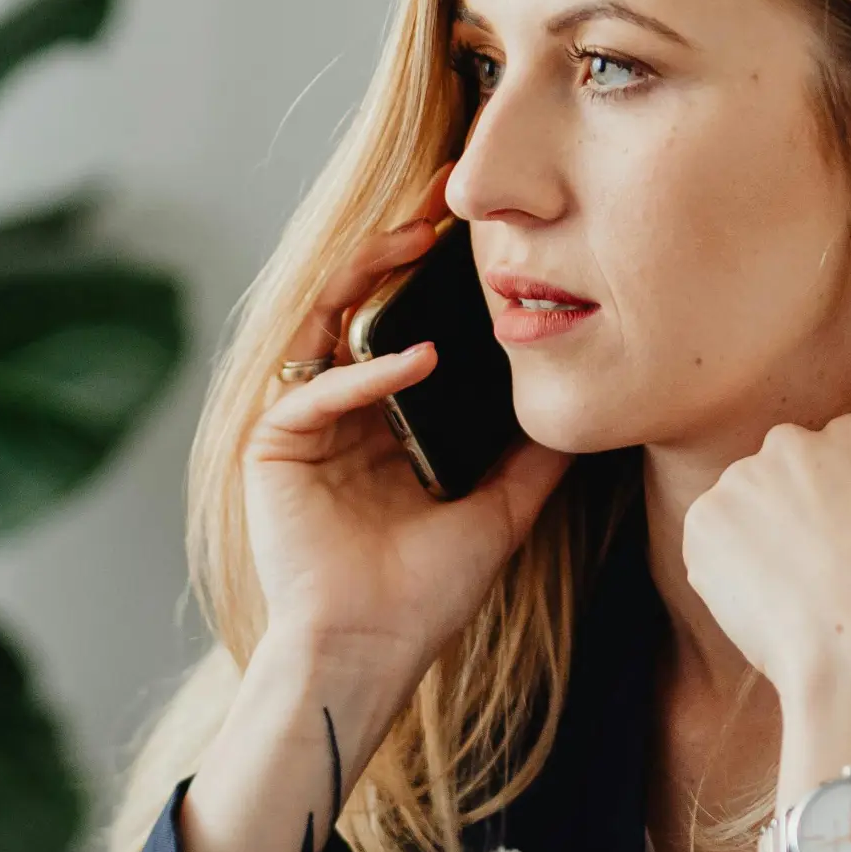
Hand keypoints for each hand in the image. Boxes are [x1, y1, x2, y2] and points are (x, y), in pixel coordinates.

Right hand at [242, 196, 571, 694]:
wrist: (370, 652)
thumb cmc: (424, 595)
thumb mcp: (500, 510)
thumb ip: (532, 459)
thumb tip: (580, 406)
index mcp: (377, 421)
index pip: (400, 323)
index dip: (431, 274)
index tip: (476, 229)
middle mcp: (333, 413)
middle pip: (357, 306)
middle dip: (395, 248)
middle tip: (440, 199)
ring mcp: (299, 427)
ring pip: (323, 325)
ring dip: (368, 278)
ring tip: (418, 242)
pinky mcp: (271, 449)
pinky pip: (316, 391)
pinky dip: (366, 372)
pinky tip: (421, 363)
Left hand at [682, 417, 850, 803]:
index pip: (833, 454)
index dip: (836, 505)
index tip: (845, 544)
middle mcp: (794, 444)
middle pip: (782, 474)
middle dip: (789, 514)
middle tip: (813, 573)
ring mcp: (743, 479)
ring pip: (741, 508)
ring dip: (754, 542)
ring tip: (789, 595)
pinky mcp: (704, 521)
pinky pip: (709, 545)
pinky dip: (724, 574)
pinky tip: (762, 605)